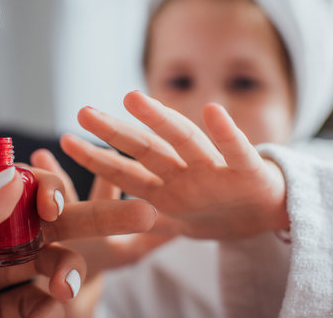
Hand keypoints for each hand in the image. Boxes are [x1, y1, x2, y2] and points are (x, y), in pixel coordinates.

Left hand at [0, 165, 155, 316]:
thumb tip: (10, 183)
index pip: (17, 192)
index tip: (53, 205)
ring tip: (68, 291)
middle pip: (48, 227)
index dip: (44, 192)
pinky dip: (49, 312)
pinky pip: (35, 312)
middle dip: (94, 221)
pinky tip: (48, 312)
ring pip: (50, 269)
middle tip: (144, 216)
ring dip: (69, 275)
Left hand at [60, 90, 288, 238]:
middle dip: (115, 133)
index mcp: (167, 187)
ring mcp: (215, 170)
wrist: (265, 216)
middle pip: (147, 149)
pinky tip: (213, 112)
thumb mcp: (178, 224)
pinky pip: (237, 152)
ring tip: (133, 99)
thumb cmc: (217, 212)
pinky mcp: (250, 173)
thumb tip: (116, 233)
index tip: (66, 141)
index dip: (96, 159)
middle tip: (83, 112)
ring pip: (184, 141)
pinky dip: (226, 134)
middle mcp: (185, 172)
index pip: (126, 171)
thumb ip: (150, 223)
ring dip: (159, 120)